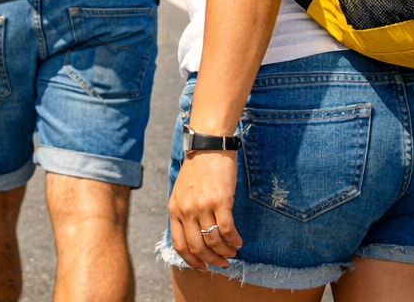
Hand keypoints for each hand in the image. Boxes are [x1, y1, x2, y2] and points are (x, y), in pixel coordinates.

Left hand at [168, 149, 242, 270]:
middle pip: (197, 247)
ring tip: (232, 252)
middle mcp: (186, 210)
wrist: (208, 146)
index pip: (179, 245)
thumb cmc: (197, 169)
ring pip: (213, 240)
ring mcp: (203, 206)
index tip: (202, 267)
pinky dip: (234, 240)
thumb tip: (192, 237)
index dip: (191, 260)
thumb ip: (183, 213)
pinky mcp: (221, 200)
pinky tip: (238, 242)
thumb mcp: (181, 192)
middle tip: (222, 263)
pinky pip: (227, 229)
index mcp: (175, 209)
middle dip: (211, 260)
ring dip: (225, 251)